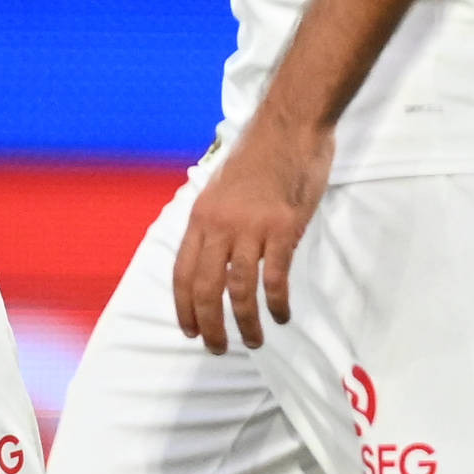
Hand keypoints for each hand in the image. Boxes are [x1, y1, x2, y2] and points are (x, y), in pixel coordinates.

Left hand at [174, 114, 333, 350]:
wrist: (291, 124)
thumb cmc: (261, 152)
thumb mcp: (222, 185)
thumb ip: (217, 218)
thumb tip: (216, 248)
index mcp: (201, 216)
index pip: (182, 273)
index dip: (184, 307)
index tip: (190, 330)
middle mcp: (220, 226)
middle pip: (206, 288)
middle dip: (210, 325)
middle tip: (218, 348)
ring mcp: (252, 228)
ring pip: (240, 289)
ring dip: (245, 321)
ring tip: (254, 342)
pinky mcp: (283, 228)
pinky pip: (275, 276)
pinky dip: (276, 302)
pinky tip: (281, 316)